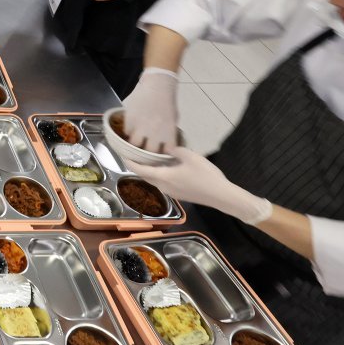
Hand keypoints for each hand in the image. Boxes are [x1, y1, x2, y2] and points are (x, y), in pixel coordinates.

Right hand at [122, 68, 178, 152]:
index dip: (162, 153)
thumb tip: (163, 141)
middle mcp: (155, 134)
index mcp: (168, 134)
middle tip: (145, 147)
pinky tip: (131, 127)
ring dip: (135, 142)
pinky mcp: (130, 121)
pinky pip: (127, 131)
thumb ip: (167, 132)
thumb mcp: (173, 119)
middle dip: (147, 150)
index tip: (160, 151)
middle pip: (148, 151)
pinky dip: (128, 131)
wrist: (158, 86)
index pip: (166, 152)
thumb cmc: (168, 101)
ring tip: (135, 139)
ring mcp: (141, 128)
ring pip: (134, 144)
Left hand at [124, 148, 273, 224]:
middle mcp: (163, 186)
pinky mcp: (179, 195)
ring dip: (150, 171)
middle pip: (146, 176)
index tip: (122, 156)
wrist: (221, 196)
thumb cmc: (205, 175)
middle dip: (138, 167)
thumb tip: (167, 148)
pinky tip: (166, 168)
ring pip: (155, 180)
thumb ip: (176, 150)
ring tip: (149, 159)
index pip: (141, 170)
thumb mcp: (191, 157)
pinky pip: (163, 183)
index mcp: (163, 177)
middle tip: (134, 155)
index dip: (130, 163)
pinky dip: (159, 175)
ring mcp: (171, 193)